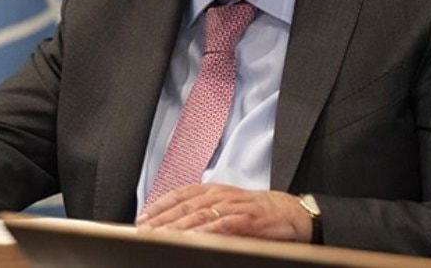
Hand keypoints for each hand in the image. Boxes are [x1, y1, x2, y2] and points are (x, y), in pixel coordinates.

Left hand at [135, 183, 312, 242]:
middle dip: (162, 219)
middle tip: (143, 231)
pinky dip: (207, 231)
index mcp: (213, 190)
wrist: (289, 212)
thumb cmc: (255, 212)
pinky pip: (223, 224)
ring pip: (200, 215)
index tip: (141, 219)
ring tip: (160, 236)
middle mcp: (220, 195)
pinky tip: (193, 239)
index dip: (159, 205)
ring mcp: (233, 205)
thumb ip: (203, 213)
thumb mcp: (226, 207)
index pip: (180, 195)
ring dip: (177, 226)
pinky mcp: (247, 219)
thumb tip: (175, 226)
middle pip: (185, 206)